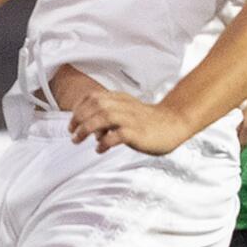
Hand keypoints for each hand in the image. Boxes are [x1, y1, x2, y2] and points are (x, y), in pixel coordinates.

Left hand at [67, 87, 189, 153]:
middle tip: (72, 133)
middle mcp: (124, 106)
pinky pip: (117, 135)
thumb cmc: (148, 121)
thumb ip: (109, 117)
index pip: (93, 97)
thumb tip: (93, 133)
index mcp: (120, 99)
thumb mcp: (127, 112)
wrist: (174, 124)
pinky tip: (100, 149)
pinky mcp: (138, 133)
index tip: (72, 121)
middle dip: (78, 118)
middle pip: (95, 105)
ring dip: (86, 128)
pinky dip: (104, 142)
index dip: (78, 108)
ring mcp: (131, 119)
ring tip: (77, 140)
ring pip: (103, 117)